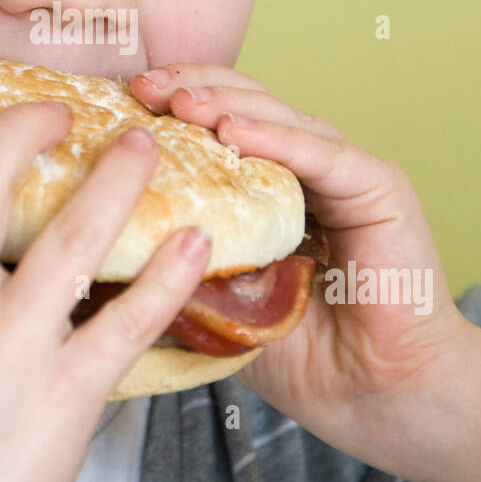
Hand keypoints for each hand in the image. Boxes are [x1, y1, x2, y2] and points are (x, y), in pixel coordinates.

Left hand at [130, 65, 470, 452]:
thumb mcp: (218, 303)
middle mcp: (306, 169)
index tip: (118, 103)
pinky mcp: (377, 186)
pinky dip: (276, 138)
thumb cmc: (304, 357)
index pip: (217, 125)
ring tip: (176, 101)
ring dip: (223, 104)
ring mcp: (343, 173)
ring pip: (278, 116)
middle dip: (188, 88)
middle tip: (139, 86)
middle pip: (244, 104)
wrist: (378, 396)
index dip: (170, 108)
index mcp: (269, 188)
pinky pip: (320, 153)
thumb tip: (102, 242)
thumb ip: (176, 266)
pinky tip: (232, 131)